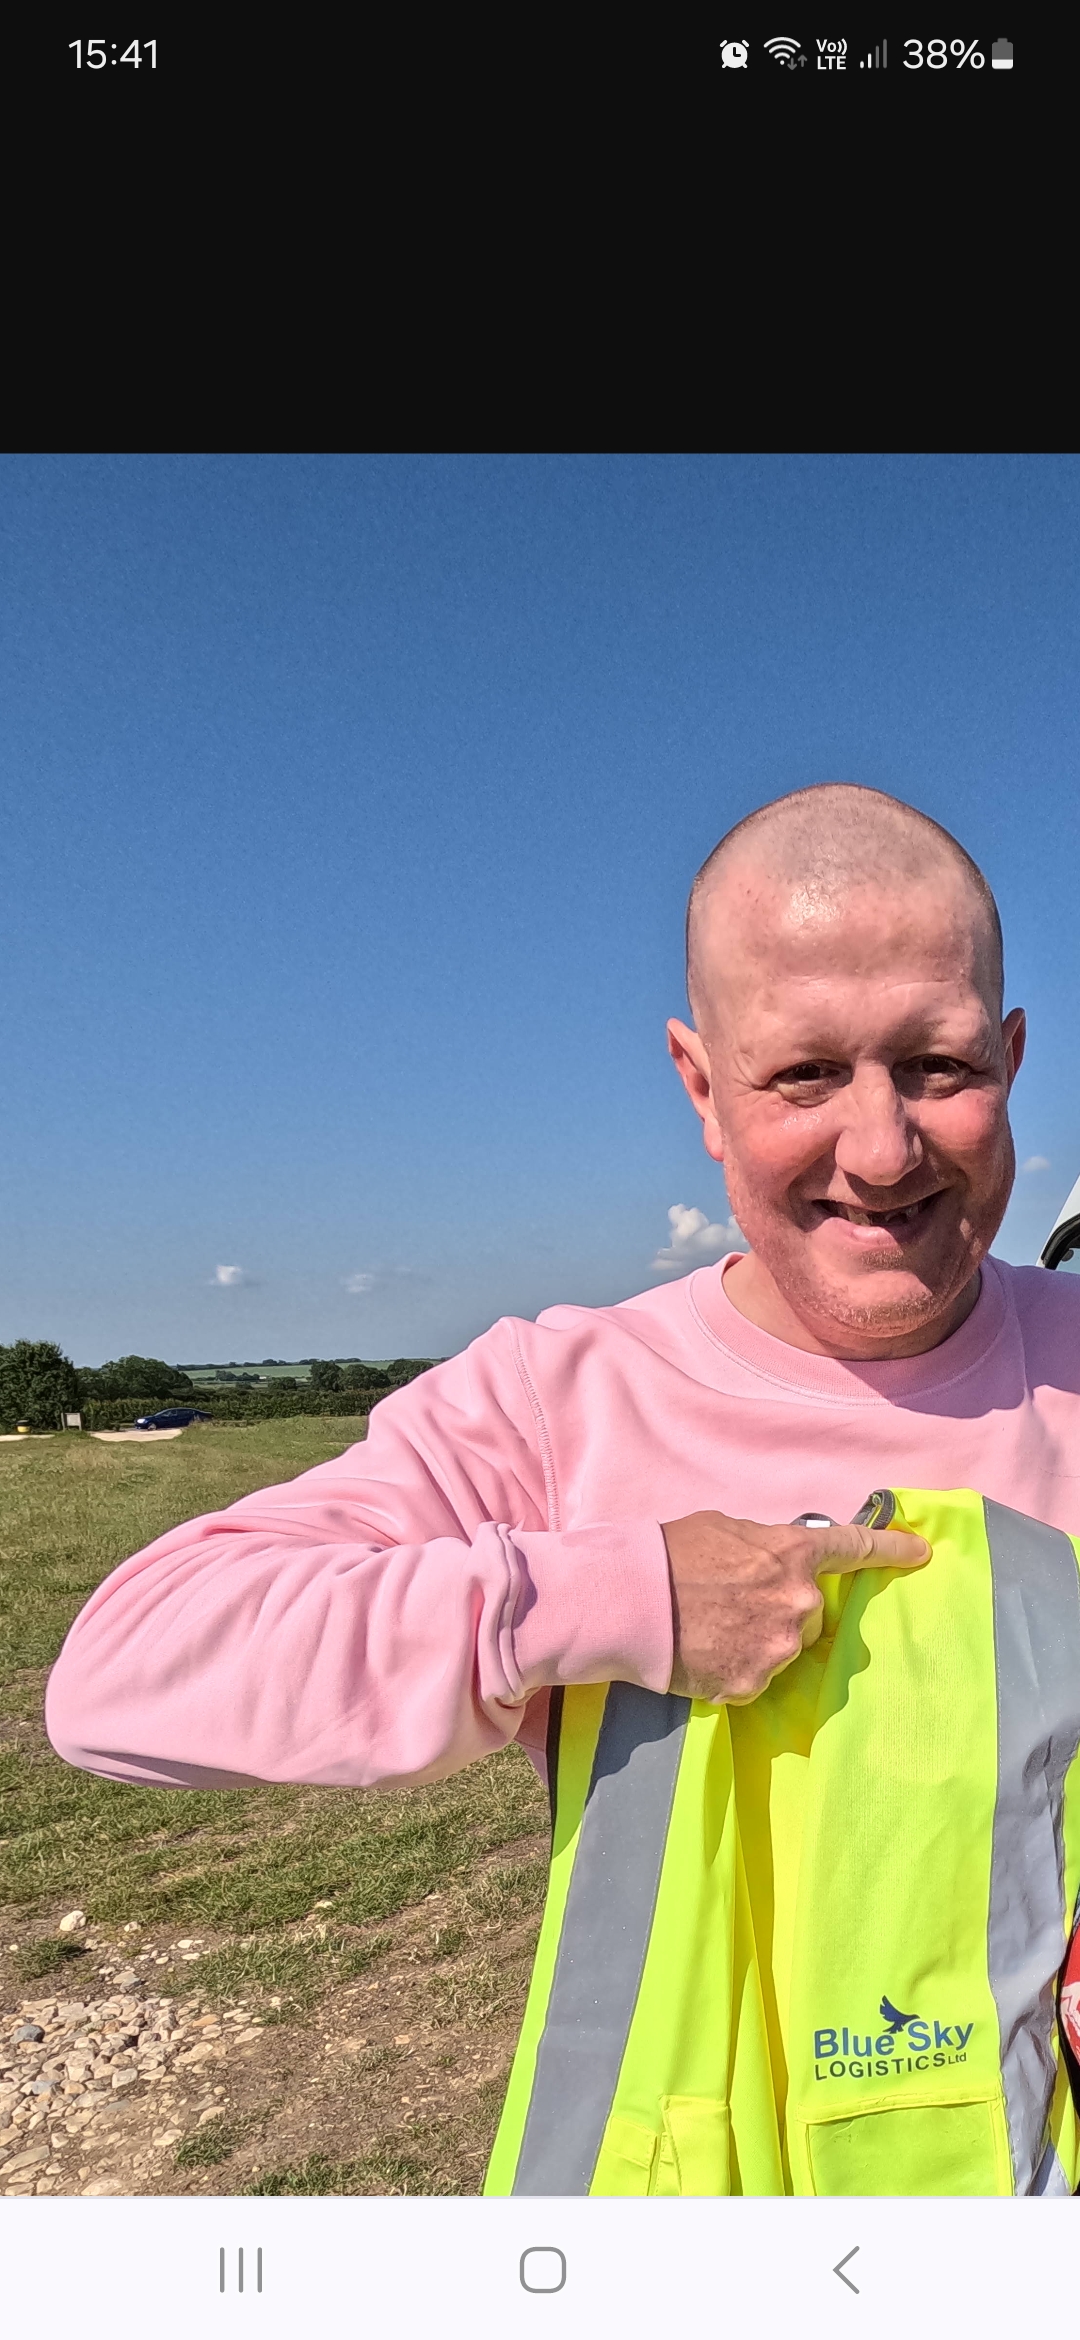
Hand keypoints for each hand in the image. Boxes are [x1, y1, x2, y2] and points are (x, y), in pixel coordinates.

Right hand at [661, 1509, 930, 1703]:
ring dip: (759, 1641)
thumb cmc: (673, 1552)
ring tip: (713, 1628)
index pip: (856, 1548)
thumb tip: (774, 1563)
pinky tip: (705, 1652)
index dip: (892, 1549)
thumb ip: (766, 1547)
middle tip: (735, 1603)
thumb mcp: (728, 1530)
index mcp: (793, 1554)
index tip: (920, 1553)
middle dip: (782, 1608)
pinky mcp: (752, 1684)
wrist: (631, 1599)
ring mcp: (778, 1648)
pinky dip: (735, 1667)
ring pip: (784, 1647)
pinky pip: (756, 1677)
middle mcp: (798, 1602)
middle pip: (810, 1613)